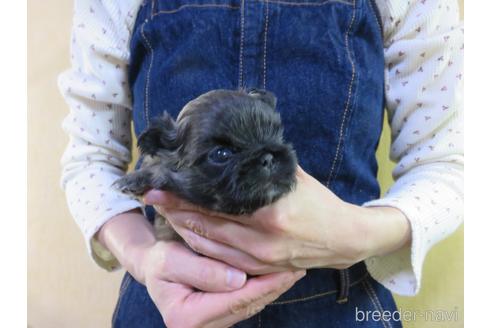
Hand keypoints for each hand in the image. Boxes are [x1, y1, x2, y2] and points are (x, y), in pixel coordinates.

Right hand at [97, 210, 305, 327]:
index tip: (286, 269)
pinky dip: (264, 288)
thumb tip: (237, 279)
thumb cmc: (159, 261)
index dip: (262, 284)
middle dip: (274, 286)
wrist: (154, 267)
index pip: (233, 300)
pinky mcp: (221, 316)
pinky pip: (247, 302)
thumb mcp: (170, 260)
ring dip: (274, 287)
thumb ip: (201, 270)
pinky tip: (279, 273)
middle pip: (246, 305)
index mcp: (185, 318)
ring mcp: (212, 324)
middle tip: (299, 265)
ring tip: (294, 268)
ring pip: (251, 305)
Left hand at [144, 166, 410, 272]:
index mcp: (270, 212)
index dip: (184, 193)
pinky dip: (200, 245)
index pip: (215, 201)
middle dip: (175, 209)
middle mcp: (261, 240)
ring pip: (208, 245)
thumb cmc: (318, 202)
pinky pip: (221, 258)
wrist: (344, 238)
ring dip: (182, 228)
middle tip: (153, 194)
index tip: (161, 181)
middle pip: (206, 225)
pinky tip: (187, 233)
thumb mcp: (291, 177)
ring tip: (163, 211)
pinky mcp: (260, 269)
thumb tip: (232, 152)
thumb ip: (261, 167)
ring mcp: (259, 260)